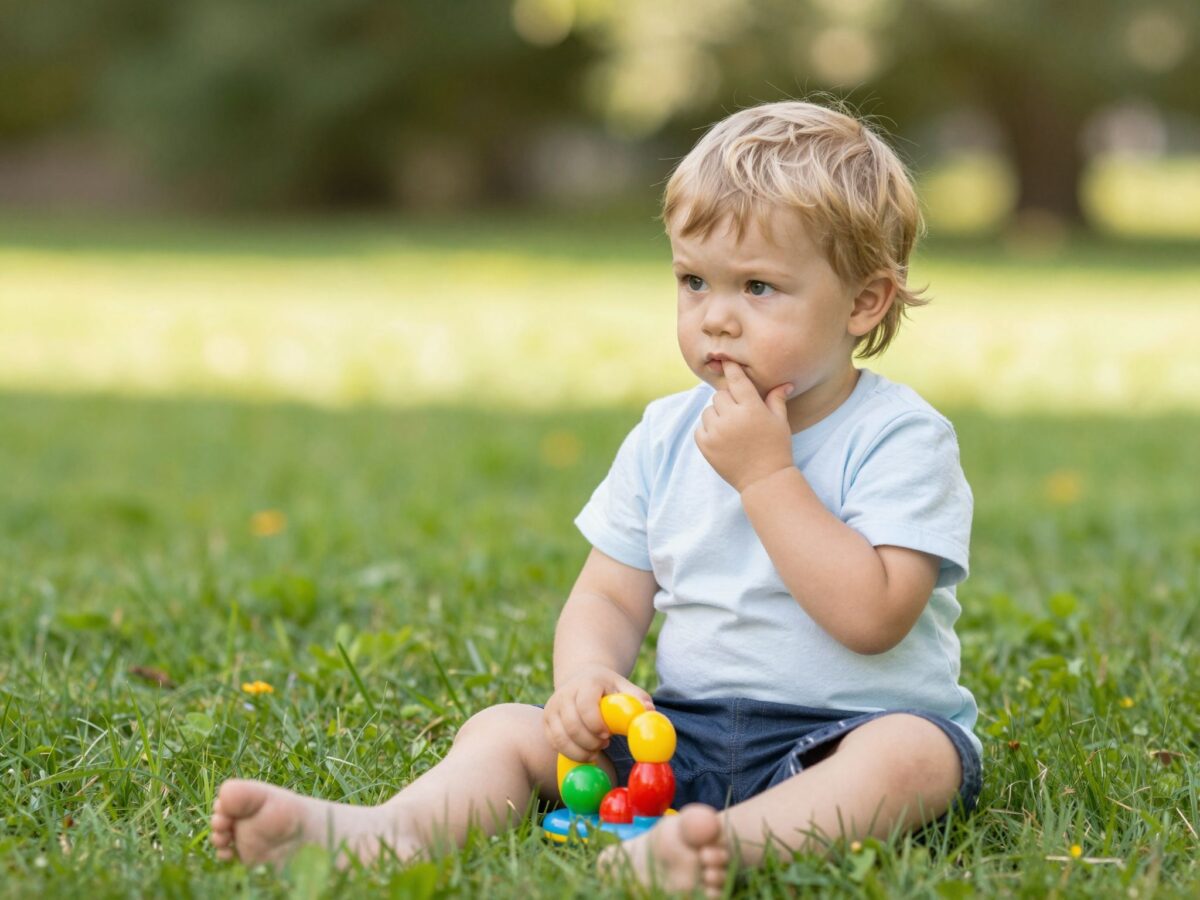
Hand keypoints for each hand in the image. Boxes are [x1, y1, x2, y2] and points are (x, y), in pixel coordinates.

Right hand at [543, 665, 653, 761]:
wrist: (582, 678)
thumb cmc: (608, 688)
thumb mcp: (624, 688)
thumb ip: (638, 699)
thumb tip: (649, 711)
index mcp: (586, 683)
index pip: (585, 705)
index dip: (596, 724)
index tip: (607, 735)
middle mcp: (565, 693)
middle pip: (572, 725)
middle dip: (590, 742)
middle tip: (604, 744)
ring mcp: (552, 707)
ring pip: (560, 737)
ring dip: (580, 750)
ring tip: (595, 750)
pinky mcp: (546, 720)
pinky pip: (554, 742)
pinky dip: (570, 752)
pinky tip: (585, 751)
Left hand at [695, 360, 794, 492]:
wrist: (764, 479)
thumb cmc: (776, 447)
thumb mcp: (780, 422)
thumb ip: (777, 399)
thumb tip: (786, 383)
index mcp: (751, 408)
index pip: (736, 380)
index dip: (730, 368)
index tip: (725, 361)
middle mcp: (731, 417)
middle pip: (720, 395)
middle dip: (728, 401)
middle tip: (739, 414)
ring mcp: (716, 432)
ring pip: (708, 410)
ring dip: (717, 415)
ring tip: (732, 429)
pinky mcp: (705, 445)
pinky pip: (700, 427)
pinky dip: (708, 430)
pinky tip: (723, 439)